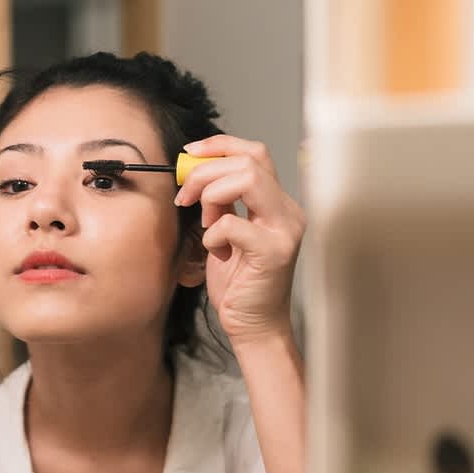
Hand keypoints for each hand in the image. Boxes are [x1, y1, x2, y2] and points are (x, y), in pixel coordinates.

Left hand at [173, 135, 305, 344]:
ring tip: (205, 222)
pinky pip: (232, 224)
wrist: (253, 326)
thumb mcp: (225, 232)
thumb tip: (194, 170)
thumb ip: (220, 202)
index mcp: (278, 203)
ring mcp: (285, 230)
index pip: (255, 152)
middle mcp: (288, 211)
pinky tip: (217, 252)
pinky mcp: (273, 252)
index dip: (219, 145)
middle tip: (185, 196)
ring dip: (211, 195)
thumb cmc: (239, 282)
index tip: (189, 153)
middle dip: (205, 172)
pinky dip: (213, 234)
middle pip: (249, 160)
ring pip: (246, 179)